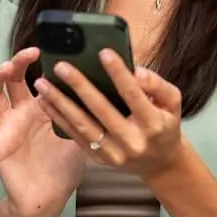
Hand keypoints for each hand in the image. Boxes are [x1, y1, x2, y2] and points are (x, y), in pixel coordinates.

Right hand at [0, 47, 85, 216]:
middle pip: (15, 79)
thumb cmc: (65, 171)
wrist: (48, 200)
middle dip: (20, 62)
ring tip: (6, 67)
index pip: (39, 78)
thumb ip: (87, 115)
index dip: (43, 64)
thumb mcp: (82, 138)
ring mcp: (7, 124)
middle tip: (30, 52)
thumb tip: (108, 91)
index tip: (55, 49)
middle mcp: (23, 113)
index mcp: (44, 110)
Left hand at [34, 49, 184, 179]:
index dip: (119, 73)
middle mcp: (132, 141)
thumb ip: (157, 84)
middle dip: (79, 86)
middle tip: (61, 66)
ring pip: (82, 125)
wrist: (159, 163)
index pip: (133, 95)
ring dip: (60, 103)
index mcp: (153, 124)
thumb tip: (135, 71)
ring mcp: (113, 153)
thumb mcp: (173, 102)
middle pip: (101, 110)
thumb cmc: (164, 124)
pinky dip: (58, 117)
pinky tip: (45, 101)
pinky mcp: (98, 158)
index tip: (103, 52)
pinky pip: (75, 136)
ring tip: (43, 83)